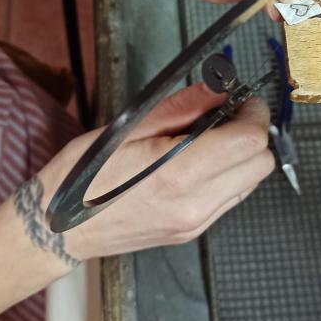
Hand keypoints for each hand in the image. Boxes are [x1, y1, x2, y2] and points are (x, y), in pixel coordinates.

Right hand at [24, 84, 273, 265]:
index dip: (252, 113)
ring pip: (251, 183)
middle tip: (227, 115)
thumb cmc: (82, 176)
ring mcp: (195, 222)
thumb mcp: (127, 126)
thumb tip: (218, 89)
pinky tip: (199, 163)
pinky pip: (231, 198)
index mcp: (178, 173)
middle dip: (252, 133)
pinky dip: (227, 175)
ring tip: (209, 139)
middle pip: (261, 164)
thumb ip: (181, 107)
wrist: (59, 229)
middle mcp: (194, 204)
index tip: (240, 99)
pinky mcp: (192, 231)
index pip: (250, 141)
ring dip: (241, 156)